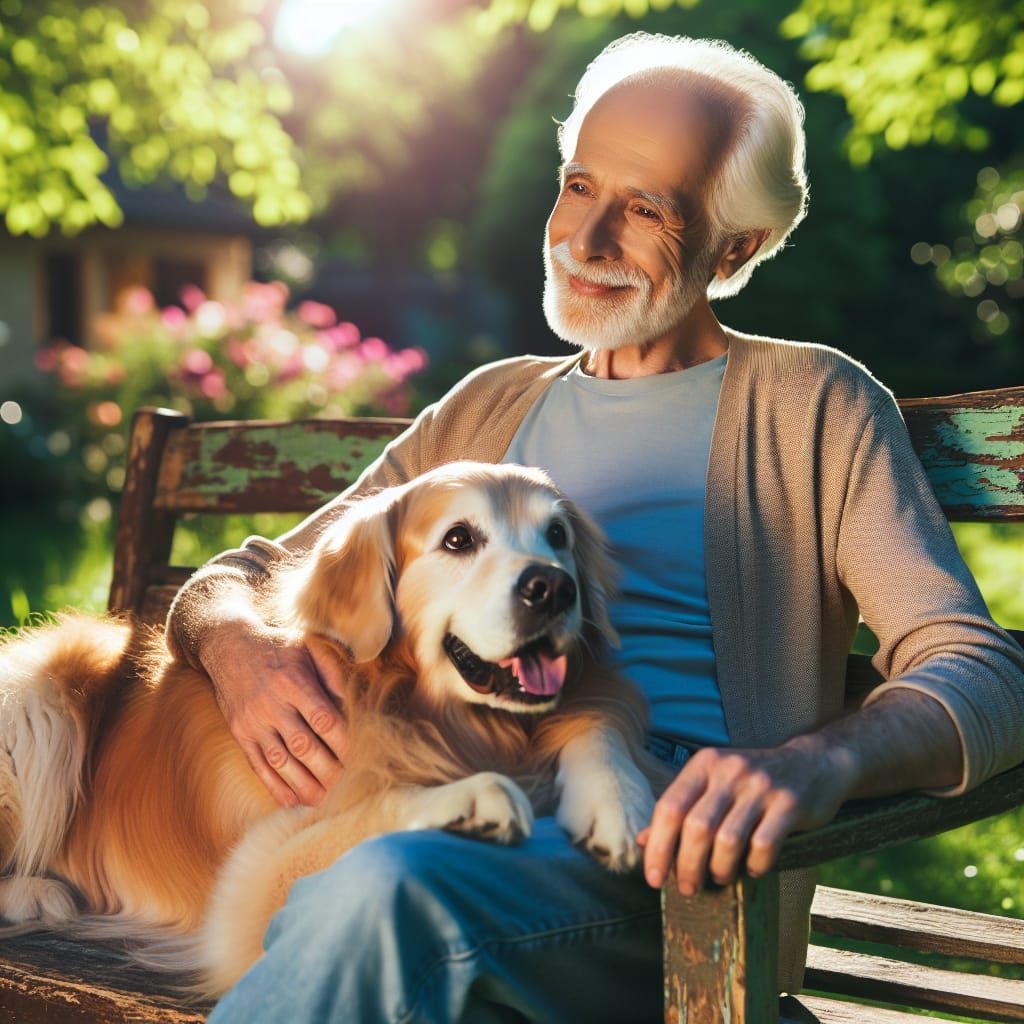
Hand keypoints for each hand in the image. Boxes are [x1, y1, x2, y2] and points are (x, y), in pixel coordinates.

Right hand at [199, 623, 349, 806]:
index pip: (324, 719)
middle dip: (328, 769)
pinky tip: (293, 800)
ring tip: (325, 801)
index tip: (361, 757)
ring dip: (304, 785)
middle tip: (349, 786)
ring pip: (280, 761)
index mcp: (294, 681)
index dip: (343, 742)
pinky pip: (258, 765)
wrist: (229, 646)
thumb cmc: (280, 647)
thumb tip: (354, 703)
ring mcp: (253, 722)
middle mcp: (272, 704)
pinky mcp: (240, 734)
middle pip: (304, 745)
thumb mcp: (309, 647)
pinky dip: (275, 786)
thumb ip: (333, 673)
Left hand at [636, 739, 854, 893]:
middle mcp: (729, 770)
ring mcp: (760, 786)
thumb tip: (643, 841)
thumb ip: (682, 808)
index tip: (653, 879)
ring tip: (719, 878)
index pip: (669, 807)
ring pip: (727, 839)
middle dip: (686, 866)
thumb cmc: (753, 783)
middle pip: (695, 827)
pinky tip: (752, 869)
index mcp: (704, 763)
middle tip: (687, 888)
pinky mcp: (789, 803)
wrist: (814, 763)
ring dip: (719, 869)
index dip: (658, 847)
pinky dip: (754, 866)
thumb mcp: (714, 784)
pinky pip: (764, 845)